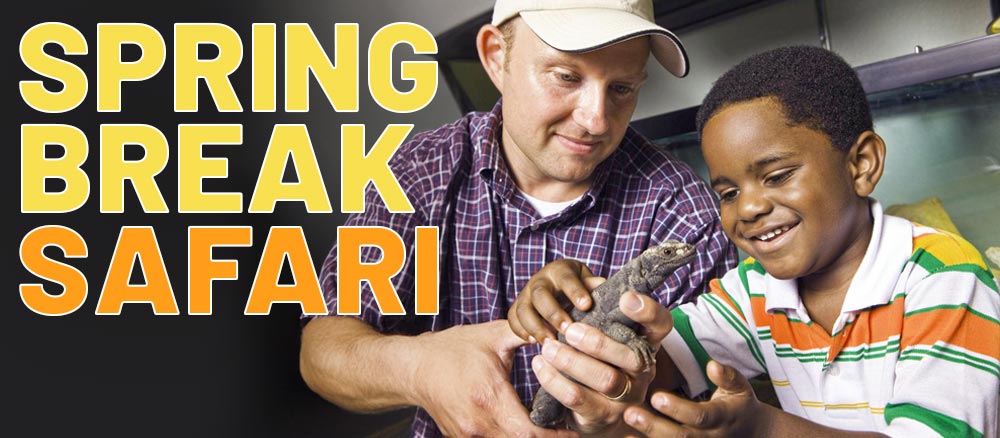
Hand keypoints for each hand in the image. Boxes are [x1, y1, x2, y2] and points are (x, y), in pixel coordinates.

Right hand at [410, 320, 576, 437]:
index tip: (574, 433)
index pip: (529, 433)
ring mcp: (468, 436)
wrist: (414, 368)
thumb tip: (559, 330)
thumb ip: (528, 334)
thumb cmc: (453, 349)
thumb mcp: (493, 336)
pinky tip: (522, 428)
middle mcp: (478, 423)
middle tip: (566, 430)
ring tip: (547, 428)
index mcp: (489, 397)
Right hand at [509, 259, 604, 342]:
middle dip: (553, 313)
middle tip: (567, 329)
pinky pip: (513, 320)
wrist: (555, 290)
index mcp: (559, 271)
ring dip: (536, 327)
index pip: (566, 278)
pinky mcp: (516, 309)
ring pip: (523, 309)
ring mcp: (525, 294)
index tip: (586, 306)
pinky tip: (535, 342)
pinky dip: (522, 332)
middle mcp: (539, 281)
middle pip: (540, 294)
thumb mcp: (587, 281)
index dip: (575, 291)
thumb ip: (592, 285)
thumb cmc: (577, 287)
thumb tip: (601, 285)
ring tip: (550, 342)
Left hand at [532, 292, 674, 434]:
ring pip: (605, 379)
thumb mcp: (609, 338)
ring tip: (548, 347)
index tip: (626, 297)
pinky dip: (554, 380)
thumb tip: (593, 283)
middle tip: (569, 330)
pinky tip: (540, 365)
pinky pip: (578, 398)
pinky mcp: (602, 416)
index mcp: (647, 345)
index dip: (647, 311)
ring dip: (572, 361)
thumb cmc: (601, 362)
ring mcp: (626, 397)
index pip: (661, 325)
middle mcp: (643, 372)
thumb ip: (605, 315)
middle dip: (598, 342)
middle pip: (631, 358)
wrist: (599, 414)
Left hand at [622, 360, 765, 436]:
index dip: (678, 409)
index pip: (700, 416)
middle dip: (654, 426)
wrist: (752, 435)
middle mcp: (709, 437)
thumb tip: (712, 365)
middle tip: (630, 414)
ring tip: (624, 431)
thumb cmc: (738, 406)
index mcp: (721, 418)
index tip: (656, 397)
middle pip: (681, 437)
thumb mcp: (739, 389)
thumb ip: (727, 377)